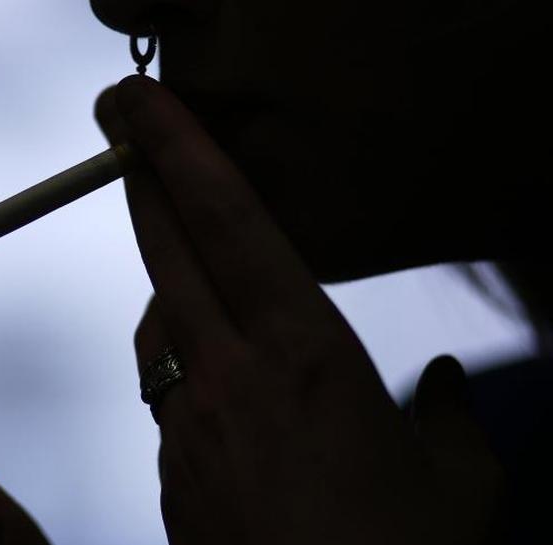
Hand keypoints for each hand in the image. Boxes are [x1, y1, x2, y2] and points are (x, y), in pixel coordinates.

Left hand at [96, 76, 503, 544]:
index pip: (229, 222)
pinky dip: (178, 361)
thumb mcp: (459, 481)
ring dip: (167, 279)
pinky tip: (211, 377)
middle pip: (167, 249)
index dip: (180, 149)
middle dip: (140, 176)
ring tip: (184, 258)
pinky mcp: (166, 472)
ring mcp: (185, 425)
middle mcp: (230, 375)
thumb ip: (446, 415)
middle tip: (118, 123)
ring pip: (157, 319)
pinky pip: (163, 388)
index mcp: (307, 355)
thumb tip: (434, 384)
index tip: (139, 98)